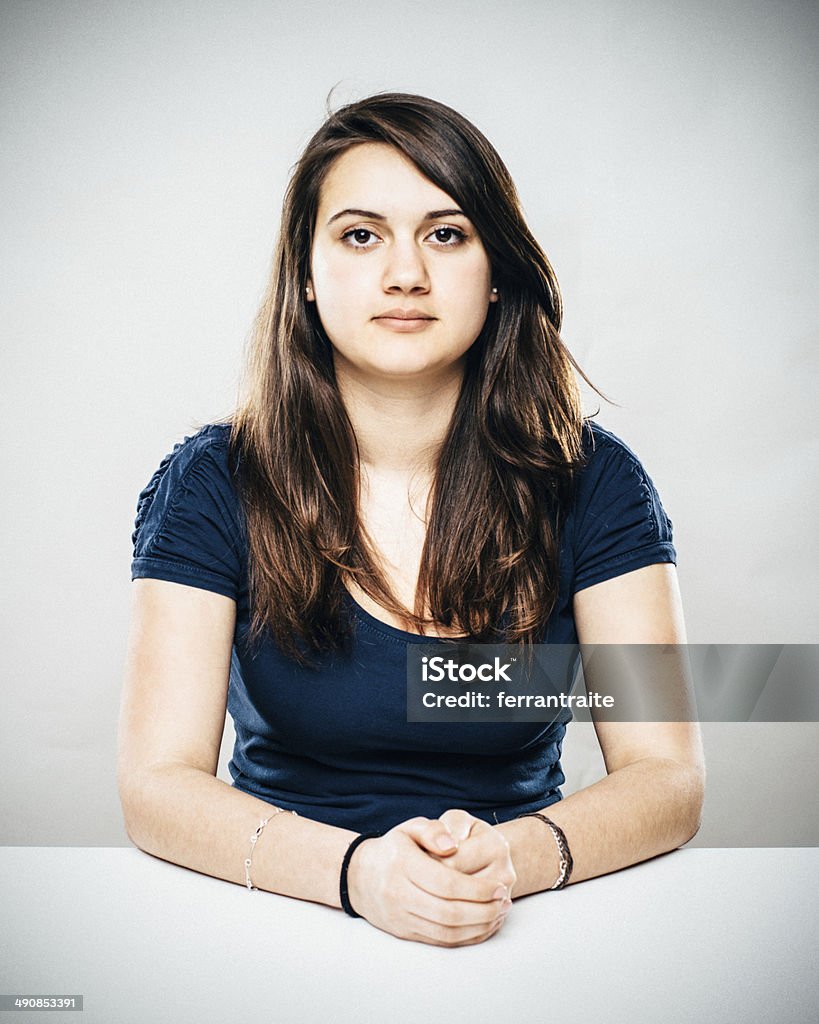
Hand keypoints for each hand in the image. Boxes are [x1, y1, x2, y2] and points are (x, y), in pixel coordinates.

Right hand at [345, 816, 511, 946]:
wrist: (359, 876)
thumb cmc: (392, 849)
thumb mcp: (409, 828)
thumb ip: (433, 830)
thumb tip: (454, 843)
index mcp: (403, 866)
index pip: (447, 883)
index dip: (477, 888)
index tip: (499, 886)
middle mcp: (399, 894)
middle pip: (449, 912)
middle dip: (483, 910)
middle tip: (504, 901)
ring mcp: (401, 917)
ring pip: (446, 931)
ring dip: (478, 926)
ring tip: (499, 913)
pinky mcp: (405, 933)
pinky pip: (440, 941)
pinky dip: (466, 938)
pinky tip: (482, 926)